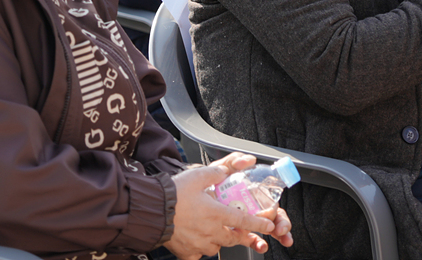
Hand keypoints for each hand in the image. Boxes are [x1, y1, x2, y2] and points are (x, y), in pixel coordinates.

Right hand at [166, 153, 288, 258]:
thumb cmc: (174, 194)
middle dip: (241, 235)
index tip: (270, 226)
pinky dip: (200, 250)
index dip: (259, 224)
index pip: (244, 220)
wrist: (151, 211)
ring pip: (216, 247)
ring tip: (215, 233)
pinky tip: (196, 242)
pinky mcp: (186, 252)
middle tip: (244, 233)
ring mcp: (198, 244)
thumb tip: (225, 171)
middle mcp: (211, 232)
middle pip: (233, 238)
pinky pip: (197, 255)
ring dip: (219, 241)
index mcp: (216, 213)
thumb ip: (216, 173)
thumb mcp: (198, 176)